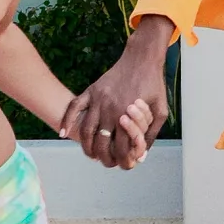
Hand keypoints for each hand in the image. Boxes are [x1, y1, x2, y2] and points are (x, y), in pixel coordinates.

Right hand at [62, 15, 173, 168]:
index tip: (123, 165)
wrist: (142, 58)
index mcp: (129, 117)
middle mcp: (111, 110)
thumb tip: (142, 156)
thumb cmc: (154, 84)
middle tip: (105, 162)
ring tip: (90, 154)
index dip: (122, 160)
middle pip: (101, 144)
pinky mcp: (91, 91)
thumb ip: (152, 134)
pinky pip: (74, 107)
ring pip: (85, 130)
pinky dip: (66, 121)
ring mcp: (98, 100)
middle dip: (103, 158)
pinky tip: (63, 133)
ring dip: (86, 146)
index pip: (121, 148)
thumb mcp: (161, 110)